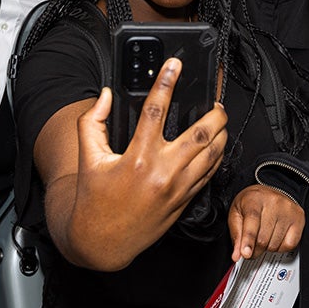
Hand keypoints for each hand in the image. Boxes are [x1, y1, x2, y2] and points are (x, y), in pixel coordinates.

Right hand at [43, 57, 227, 269]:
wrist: (101, 242)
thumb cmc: (93, 199)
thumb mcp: (88, 158)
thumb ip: (92, 122)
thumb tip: (106, 96)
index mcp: (137, 158)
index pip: (155, 111)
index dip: (166, 83)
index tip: (174, 65)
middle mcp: (162, 173)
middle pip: (201, 134)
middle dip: (214, 113)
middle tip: (216, 101)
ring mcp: (177, 189)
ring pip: (211, 155)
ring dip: (220, 134)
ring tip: (220, 120)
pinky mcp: (184, 202)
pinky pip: (209, 175)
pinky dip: (216, 157)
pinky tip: (215, 146)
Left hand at [228, 185, 303, 261]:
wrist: (271, 191)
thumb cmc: (252, 203)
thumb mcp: (236, 214)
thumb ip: (236, 235)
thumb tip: (237, 255)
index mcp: (254, 199)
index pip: (252, 222)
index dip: (248, 240)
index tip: (246, 253)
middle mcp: (274, 203)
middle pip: (263, 238)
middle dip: (254, 250)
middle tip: (249, 249)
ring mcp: (288, 211)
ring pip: (275, 245)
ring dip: (266, 248)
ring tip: (263, 236)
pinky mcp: (299, 219)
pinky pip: (289, 245)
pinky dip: (279, 247)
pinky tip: (274, 237)